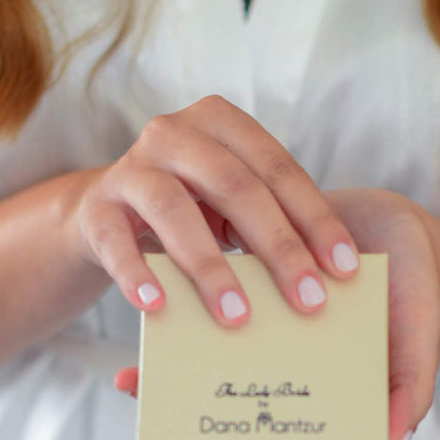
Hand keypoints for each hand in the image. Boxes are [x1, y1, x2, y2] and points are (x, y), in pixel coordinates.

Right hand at [72, 95, 361, 322]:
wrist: (102, 214)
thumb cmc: (189, 208)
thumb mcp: (229, 201)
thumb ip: (269, 219)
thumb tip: (327, 276)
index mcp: (220, 122)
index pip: (277, 169)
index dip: (315, 218)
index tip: (345, 268)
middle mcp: (174, 132)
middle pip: (235, 186)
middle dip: (278, 246)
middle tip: (308, 300)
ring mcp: (130, 166)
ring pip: (174, 209)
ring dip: (211, 267)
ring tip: (238, 316)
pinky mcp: (95, 206)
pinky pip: (115, 240)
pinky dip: (138, 273)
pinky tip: (159, 306)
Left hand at [116, 187, 439, 439]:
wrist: (374, 226)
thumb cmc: (408, 288)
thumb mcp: (417, 328)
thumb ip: (410, 385)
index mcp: (349, 429)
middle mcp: (299, 420)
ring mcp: (262, 390)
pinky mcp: (231, 351)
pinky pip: (193, 382)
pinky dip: (161, 388)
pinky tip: (131, 382)